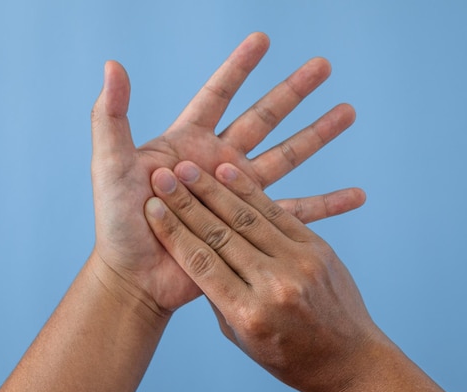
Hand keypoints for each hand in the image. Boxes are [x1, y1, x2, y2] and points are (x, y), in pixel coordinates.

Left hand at [91, 32, 364, 313]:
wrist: (135, 275)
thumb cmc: (117, 222)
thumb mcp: (110, 165)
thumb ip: (111, 117)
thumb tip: (113, 64)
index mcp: (188, 143)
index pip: (218, 95)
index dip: (240, 67)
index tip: (263, 39)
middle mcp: (218, 163)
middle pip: (264, 118)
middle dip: (293, 91)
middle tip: (324, 66)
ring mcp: (237, 195)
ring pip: (287, 157)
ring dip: (318, 135)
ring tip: (348, 112)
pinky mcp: (251, 228)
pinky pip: (296, 212)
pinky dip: (327, 205)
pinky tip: (356, 195)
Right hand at [143, 161, 378, 391]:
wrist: (350, 361)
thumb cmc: (288, 355)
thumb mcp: (242, 337)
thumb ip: (219, 296)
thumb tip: (198, 254)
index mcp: (249, 314)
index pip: (201, 263)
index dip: (173, 231)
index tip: (152, 208)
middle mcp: (275, 285)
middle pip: (220, 234)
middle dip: (186, 203)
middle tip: (163, 177)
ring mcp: (300, 262)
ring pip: (247, 217)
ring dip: (213, 190)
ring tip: (188, 169)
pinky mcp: (318, 248)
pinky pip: (279, 212)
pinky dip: (250, 192)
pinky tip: (228, 173)